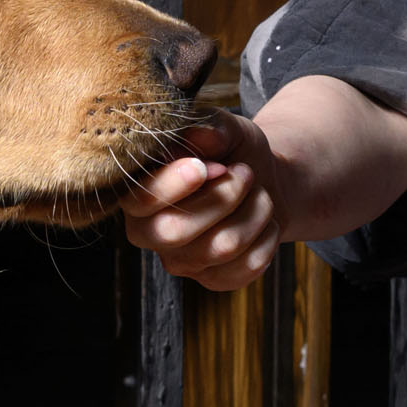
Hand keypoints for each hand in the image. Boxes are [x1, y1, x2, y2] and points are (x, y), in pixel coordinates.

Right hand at [122, 113, 289, 290]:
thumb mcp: (225, 127)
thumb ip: (210, 126)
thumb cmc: (232, 151)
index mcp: (138, 191)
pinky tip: (265, 222)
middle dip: (224, 197)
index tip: (206, 166)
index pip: (141, 200)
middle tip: (246, 174)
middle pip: (176, 231)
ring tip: (260, 193)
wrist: (264, 180)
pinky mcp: (213, 279)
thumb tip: (200, 135)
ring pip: (221, 247)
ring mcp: (180, 261)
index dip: (173, 185)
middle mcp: (149, 232)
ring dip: (255, 212)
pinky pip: (246, 268)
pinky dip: (267, 238)